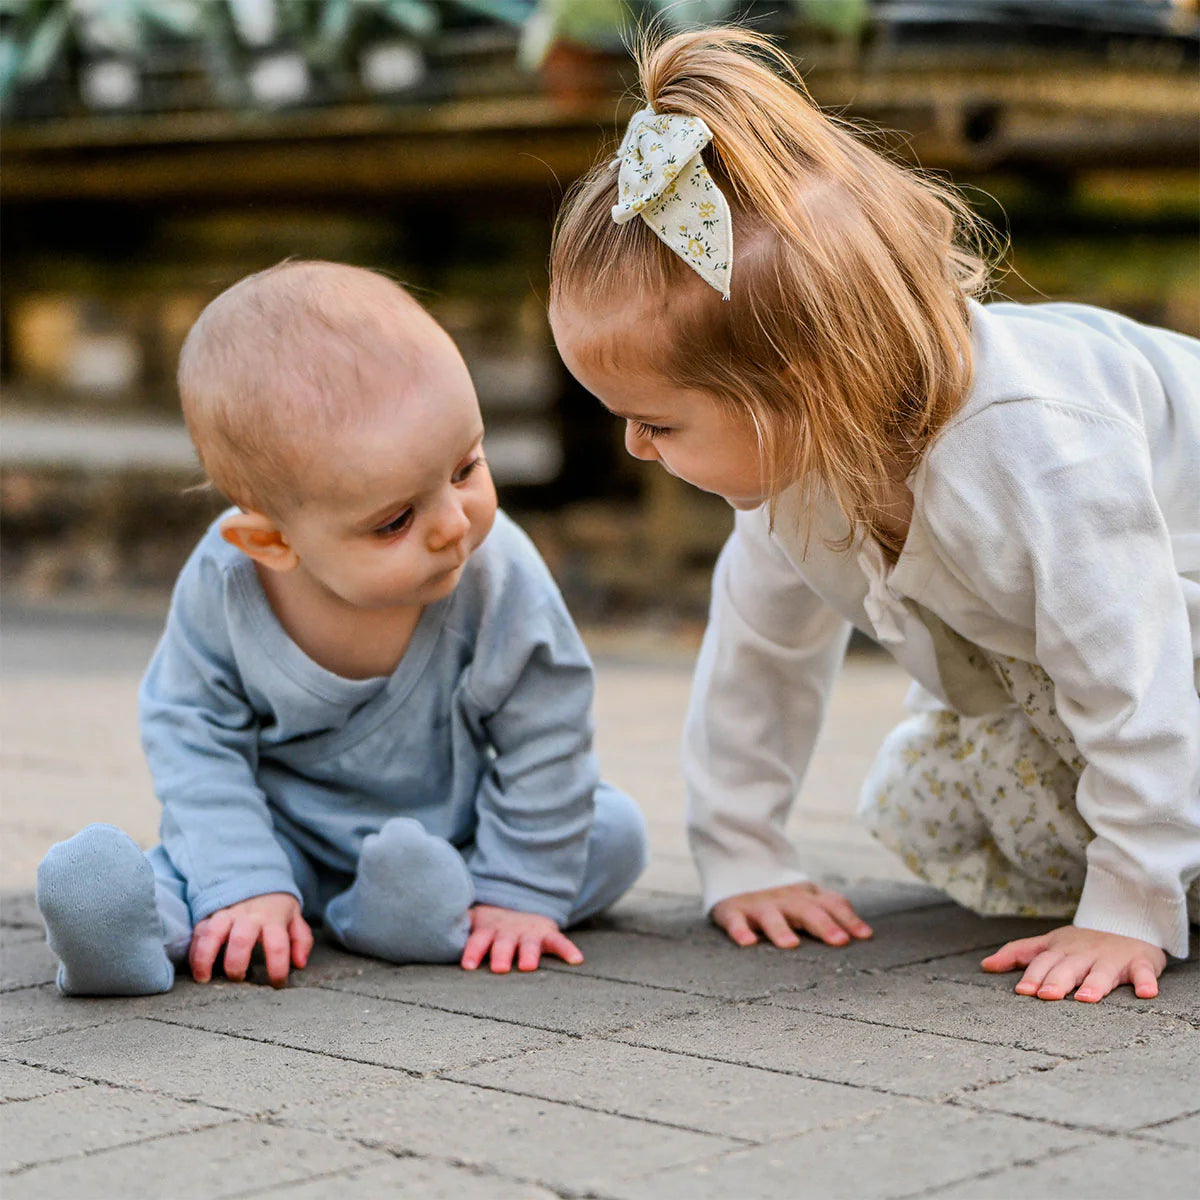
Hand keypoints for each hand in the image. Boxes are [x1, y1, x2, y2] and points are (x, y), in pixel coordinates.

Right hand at [189, 892, 312, 987]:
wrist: (256, 875)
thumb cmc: (275, 905)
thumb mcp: (295, 917)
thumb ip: (301, 940)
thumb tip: (299, 964)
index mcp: (274, 918)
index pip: (278, 945)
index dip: (278, 968)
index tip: (277, 984)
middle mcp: (249, 915)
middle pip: (241, 939)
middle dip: (237, 964)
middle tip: (238, 979)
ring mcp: (227, 913)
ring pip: (213, 933)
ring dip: (206, 957)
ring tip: (205, 979)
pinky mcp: (210, 914)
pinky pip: (199, 932)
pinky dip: (194, 951)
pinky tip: (196, 969)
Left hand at [461, 904, 583, 972]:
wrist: (518, 905)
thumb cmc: (488, 925)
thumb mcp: (471, 923)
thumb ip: (454, 931)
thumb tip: (422, 933)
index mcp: (487, 930)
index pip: (477, 939)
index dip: (472, 951)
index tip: (466, 964)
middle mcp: (508, 932)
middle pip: (503, 943)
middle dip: (501, 954)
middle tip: (498, 968)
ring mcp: (529, 933)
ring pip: (530, 944)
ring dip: (529, 953)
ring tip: (528, 965)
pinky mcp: (547, 934)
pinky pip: (560, 942)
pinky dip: (568, 950)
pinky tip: (577, 961)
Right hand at [711, 882, 872, 948]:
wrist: (738, 873)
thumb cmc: (783, 900)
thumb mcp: (808, 901)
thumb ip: (832, 912)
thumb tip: (868, 934)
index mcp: (807, 898)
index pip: (831, 904)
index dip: (848, 918)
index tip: (865, 936)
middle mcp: (785, 900)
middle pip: (806, 910)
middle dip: (823, 925)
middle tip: (839, 941)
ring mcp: (759, 905)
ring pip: (771, 916)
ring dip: (781, 928)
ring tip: (790, 945)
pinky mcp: (733, 910)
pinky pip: (735, 920)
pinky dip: (740, 930)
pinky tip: (747, 942)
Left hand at [981, 924, 1166, 1002]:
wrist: (1124, 922)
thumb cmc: (1080, 943)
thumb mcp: (1048, 944)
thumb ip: (1018, 954)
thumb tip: (985, 965)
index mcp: (1061, 951)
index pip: (1044, 963)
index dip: (1033, 976)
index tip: (1023, 991)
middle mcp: (1084, 955)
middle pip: (1069, 968)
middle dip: (1058, 981)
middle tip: (1047, 996)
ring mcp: (1112, 959)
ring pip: (1103, 972)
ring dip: (1095, 984)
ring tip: (1086, 998)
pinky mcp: (1140, 963)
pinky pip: (1144, 973)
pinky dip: (1146, 981)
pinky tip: (1146, 993)